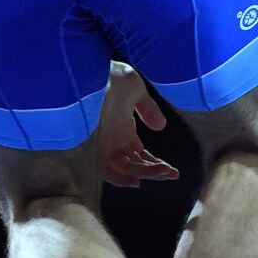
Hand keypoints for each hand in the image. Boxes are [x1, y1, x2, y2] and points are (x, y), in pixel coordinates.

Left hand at [98, 62, 179, 187]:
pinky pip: (104, 172)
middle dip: (154, 170)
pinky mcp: (90, 151)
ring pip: (124, 169)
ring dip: (145, 173)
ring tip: (165, 172)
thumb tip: (161, 126)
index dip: (154, 161)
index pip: (138, 152)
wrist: (85, 76)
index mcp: (120, 127)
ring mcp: (101, 146)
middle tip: (173, 174)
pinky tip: (136, 181)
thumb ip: (148, 108)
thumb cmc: (108, 77)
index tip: (170, 168)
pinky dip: (120, 179)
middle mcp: (111, 140)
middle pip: (134, 163)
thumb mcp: (134, 88)